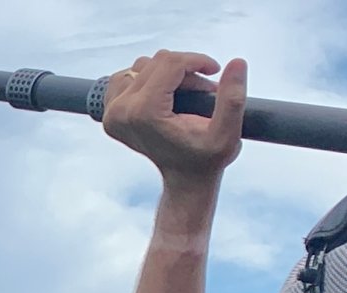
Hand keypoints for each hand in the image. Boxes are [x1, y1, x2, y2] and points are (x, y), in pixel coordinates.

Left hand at [101, 50, 247, 185]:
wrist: (184, 177)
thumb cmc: (207, 158)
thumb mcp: (227, 133)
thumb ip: (233, 98)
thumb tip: (237, 62)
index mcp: (144, 113)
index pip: (170, 62)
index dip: (197, 61)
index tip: (214, 71)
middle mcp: (121, 111)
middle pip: (157, 62)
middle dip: (185, 70)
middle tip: (203, 91)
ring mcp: (111, 112)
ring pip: (142, 66)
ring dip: (168, 74)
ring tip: (187, 95)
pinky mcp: (109, 112)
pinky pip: (127, 76)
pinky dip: (149, 78)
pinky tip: (165, 94)